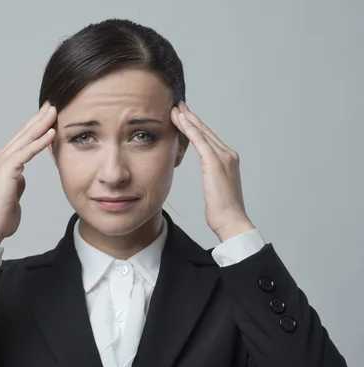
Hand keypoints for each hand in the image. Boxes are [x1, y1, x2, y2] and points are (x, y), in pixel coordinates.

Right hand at [0, 101, 56, 239]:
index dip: (35, 127)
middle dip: (39, 118)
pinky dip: (39, 142)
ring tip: (54, 112)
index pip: (22, 140)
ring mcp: (2, 163)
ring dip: (41, 124)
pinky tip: (51, 133)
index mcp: (3, 164)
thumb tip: (22, 178)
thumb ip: (17, 182)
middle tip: (52, 104)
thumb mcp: (13, 193)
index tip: (47, 116)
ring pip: (25, 139)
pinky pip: (26, 153)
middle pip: (23, 134)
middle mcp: (0, 159)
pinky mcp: (6, 170)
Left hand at [171, 101, 255, 241]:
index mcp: (228, 160)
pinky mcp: (215, 161)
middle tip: (178, 105)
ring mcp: (223, 156)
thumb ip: (212, 177)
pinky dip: (188, 128)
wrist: (232, 221)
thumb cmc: (222, 211)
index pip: (208, 138)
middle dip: (191, 117)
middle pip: (205, 131)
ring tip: (175, 108)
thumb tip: (208, 176)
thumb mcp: (216, 189)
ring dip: (187, 118)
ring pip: (201, 132)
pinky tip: (180, 119)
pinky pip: (199, 140)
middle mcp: (228, 154)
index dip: (196, 126)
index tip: (184, 116)